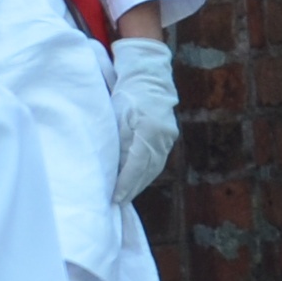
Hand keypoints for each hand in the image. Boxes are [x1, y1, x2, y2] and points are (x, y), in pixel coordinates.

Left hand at [109, 36, 178, 200]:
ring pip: (153, 169)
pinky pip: (156, 162)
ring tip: (124, 196)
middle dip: (132, 188)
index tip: (114, 197)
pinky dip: (145, 174)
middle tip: (116, 203)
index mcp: (149, 129)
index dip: (125, 183)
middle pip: (147, 171)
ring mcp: (168, 139)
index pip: (136, 164)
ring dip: (139, 184)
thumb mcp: (117, 116)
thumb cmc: (127, 94)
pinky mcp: (168, 139)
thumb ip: (118, 142)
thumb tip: (113, 170)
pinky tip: (135, 182)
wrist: (149, 78)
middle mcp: (162, 137)